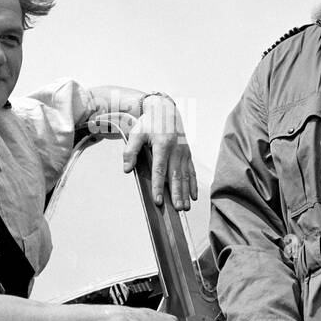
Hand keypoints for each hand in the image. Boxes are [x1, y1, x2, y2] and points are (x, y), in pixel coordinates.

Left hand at [122, 93, 198, 209]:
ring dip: (185, 193)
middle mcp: (176, 151)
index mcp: (163, 146)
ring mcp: (184, 153)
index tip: (158, 200)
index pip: (160, 170)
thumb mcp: (137, 133)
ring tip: (185, 208)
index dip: (158, 186)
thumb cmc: (150, 123)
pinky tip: (193, 196)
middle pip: (176, 176)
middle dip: (176, 194)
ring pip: (185, 176)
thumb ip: (130, 151)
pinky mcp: (188, 155)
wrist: (166, 111)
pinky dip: (193, 185)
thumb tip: (127, 169)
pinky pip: (191, 172)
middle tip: (177, 209)